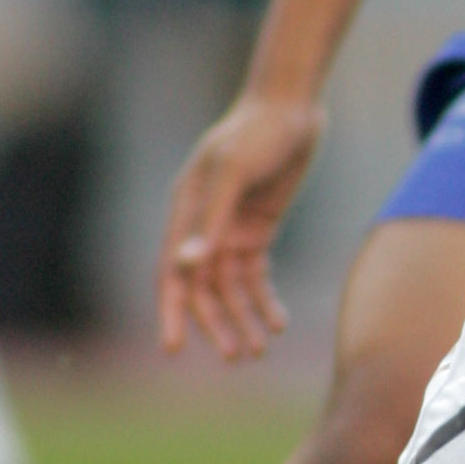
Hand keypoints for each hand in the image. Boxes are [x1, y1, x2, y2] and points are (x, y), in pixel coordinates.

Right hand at [157, 92, 327, 359]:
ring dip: (243, 317)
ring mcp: (230, 228)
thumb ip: (213, 217)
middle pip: (203, 286)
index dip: (172, 310)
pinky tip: (278, 321)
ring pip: (231, 286)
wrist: (292, 107)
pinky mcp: (257, 229)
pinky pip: (256, 274)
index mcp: (185, 210)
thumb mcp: (235, 171)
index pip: (172, 271)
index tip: (174, 348)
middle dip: (218, 322)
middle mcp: (202, 224)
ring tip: (260, 348)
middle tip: (238, 356)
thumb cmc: (257, 132)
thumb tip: (189, 264)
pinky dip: (265, 298)